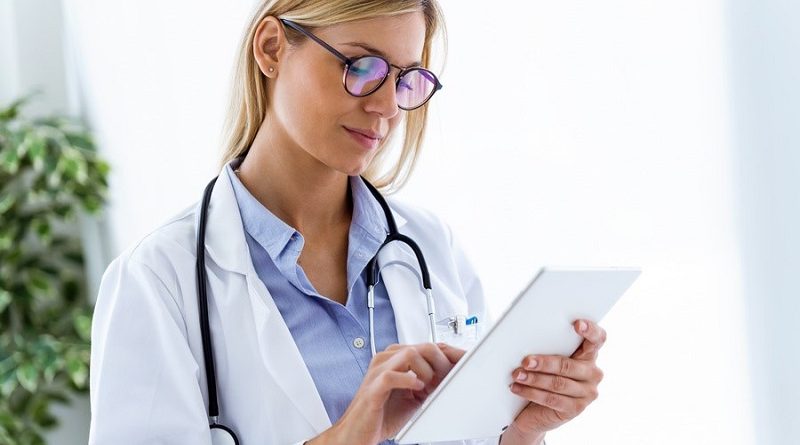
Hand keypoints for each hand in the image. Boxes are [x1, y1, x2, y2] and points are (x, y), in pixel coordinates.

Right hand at [310, 343, 462, 444]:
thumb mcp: (414, 396)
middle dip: (442, 364)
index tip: (466, 365)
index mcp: (396, 358)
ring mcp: (378, 370)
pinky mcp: (373, 387)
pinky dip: (409, 380)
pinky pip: (392, 375)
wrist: (358, 432)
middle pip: (424, 346)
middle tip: (445, 382)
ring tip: (428, 387)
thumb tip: (452, 377)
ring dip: (427, 371)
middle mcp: (387, 359)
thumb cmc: (383, 414)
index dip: (451, 355)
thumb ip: (429, 382)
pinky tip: (416, 388)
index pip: (429, 346)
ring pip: (411, 354)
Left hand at [507, 319, 605, 438]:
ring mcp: (587, 393)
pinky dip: (531, 393)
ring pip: (558, 383)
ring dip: (534, 379)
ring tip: (517, 374)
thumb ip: (548, 348)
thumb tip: (525, 337)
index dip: (590, 331)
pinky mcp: (575, 409)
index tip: (577, 324)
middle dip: (544, 363)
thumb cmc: (544, 376)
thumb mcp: (549, 360)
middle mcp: (593, 373)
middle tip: (526, 361)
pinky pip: (552, 399)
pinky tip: (517, 388)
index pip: (597, 339)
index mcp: (589, 355)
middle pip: (568, 365)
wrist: (538, 410)